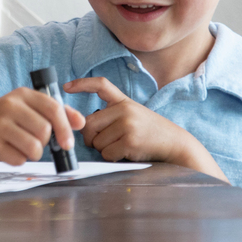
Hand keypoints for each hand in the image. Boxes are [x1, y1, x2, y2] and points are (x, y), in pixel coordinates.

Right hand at [0, 88, 84, 165]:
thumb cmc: (5, 118)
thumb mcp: (28, 107)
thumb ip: (56, 112)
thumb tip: (80, 122)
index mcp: (22, 94)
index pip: (53, 108)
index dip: (65, 127)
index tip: (68, 143)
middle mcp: (9, 107)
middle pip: (44, 131)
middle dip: (45, 142)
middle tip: (35, 141)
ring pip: (34, 148)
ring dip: (34, 153)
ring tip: (23, 147)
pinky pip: (19, 160)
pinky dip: (19, 160)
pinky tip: (9, 151)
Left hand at [63, 77, 226, 180]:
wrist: (174, 144)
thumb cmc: (149, 133)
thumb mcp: (133, 116)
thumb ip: (111, 116)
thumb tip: (84, 125)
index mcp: (124, 101)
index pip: (101, 85)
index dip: (82, 84)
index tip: (66, 87)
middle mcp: (125, 110)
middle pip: (89, 124)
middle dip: (91, 137)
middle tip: (107, 141)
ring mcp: (127, 125)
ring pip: (96, 142)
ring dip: (105, 149)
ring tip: (122, 145)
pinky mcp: (129, 141)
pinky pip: (106, 153)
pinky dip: (113, 157)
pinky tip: (126, 153)